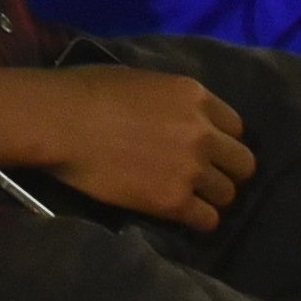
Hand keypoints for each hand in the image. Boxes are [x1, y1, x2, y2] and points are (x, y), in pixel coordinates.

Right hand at [24, 63, 256, 229]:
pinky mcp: (173, 201)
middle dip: (225, 170)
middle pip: (243, 163)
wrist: (58, 122)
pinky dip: (195, 219)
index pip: (237, 127)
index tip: (204, 148)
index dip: (220, 139)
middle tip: (200, 175)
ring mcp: (191, 168)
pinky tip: (177, 213)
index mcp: (194, 96)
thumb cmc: (85, 91)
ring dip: (210, 196)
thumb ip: (171, 102)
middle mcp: (203, 132)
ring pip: (228, 194)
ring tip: (185, 196)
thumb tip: (174, 118)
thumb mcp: (140, 80)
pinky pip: (207, 220)